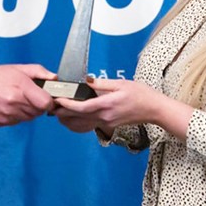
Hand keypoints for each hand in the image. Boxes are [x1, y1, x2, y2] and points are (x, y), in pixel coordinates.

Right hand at [0, 64, 54, 125]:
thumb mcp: (17, 68)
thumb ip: (39, 72)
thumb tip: (54, 78)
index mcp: (22, 88)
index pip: (46, 103)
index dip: (49, 100)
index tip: (46, 96)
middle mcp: (15, 104)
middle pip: (39, 111)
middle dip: (38, 104)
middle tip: (29, 95)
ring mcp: (9, 115)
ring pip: (29, 117)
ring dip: (28, 110)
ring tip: (17, 99)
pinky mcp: (2, 123)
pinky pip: (18, 121)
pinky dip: (17, 115)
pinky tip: (8, 105)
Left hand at [53, 78, 193, 140]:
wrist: (154, 109)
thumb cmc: (141, 94)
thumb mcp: (121, 84)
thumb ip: (101, 84)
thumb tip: (86, 81)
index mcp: (106, 105)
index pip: (81, 107)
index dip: (67, 105)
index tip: (57, 99)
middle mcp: (105, 116)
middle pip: (78, 117)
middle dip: (63, 112)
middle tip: (51, 105)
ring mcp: (107, 122)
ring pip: (83, 123)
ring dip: (69, 119)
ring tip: (58, 111)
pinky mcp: (109, 124)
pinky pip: (90, 125)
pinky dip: (79, 123)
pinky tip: (73, 118)